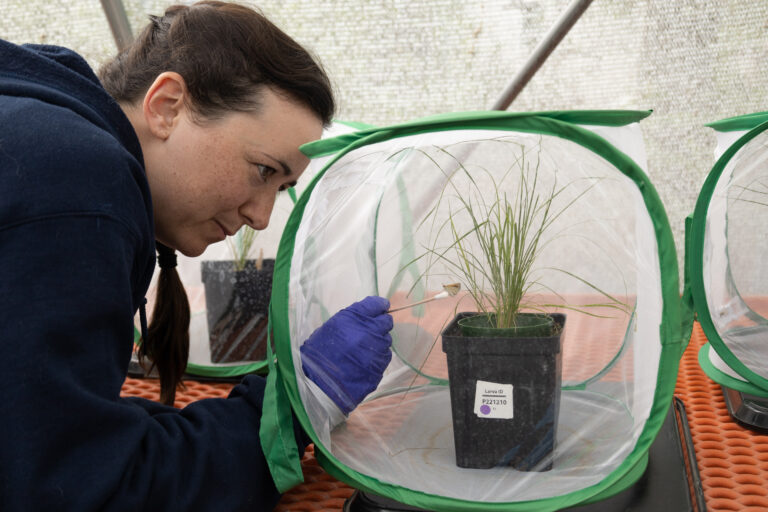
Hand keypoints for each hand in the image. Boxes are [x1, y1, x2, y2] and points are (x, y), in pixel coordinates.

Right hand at [300, 296, 392, 414]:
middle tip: (371, 330)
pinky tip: (365, 361)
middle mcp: (369, 330)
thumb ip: (349, 320)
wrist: (320, 385)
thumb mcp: (328, 329)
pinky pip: (385, 355)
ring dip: (378, 341)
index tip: (380, 308)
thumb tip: (363, 317)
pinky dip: (378, 356)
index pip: (376, 304)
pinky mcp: (381, 365)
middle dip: (380, 324)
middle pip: (386, 321)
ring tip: (364, 349)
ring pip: (386, 339)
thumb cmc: (317, 355)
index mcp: (353, 317)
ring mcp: (377, 348)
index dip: (378, 306)